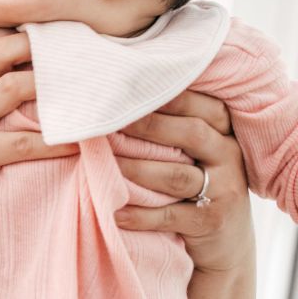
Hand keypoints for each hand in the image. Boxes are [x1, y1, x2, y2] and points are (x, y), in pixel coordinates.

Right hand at [0, 29, 77, 219]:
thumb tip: (14, 77)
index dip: (8, 31)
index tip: (38, 29)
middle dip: (30, 44)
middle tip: (64, 46)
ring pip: (10, 87)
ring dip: (46, 83)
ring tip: (76, 84)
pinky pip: (24, 142)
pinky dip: (55, 142)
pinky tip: (78, 143)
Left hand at [113, 90, 253, 293]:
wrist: (227, 242)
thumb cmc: (194, 181)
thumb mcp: (192, 151)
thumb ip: (167, 125)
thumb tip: (113, 98)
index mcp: (223, 131)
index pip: (200, 105)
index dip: (166, 96)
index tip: (127, 89)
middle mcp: (228, 155)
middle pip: (191, 133)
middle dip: (148, 126)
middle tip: (108, 122)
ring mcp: (225, 190)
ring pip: (176, 176)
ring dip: (135, 169)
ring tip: (101, 164)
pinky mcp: (211, 222)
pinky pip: (170, 215)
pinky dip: (139, 214)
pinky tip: (112, 211)